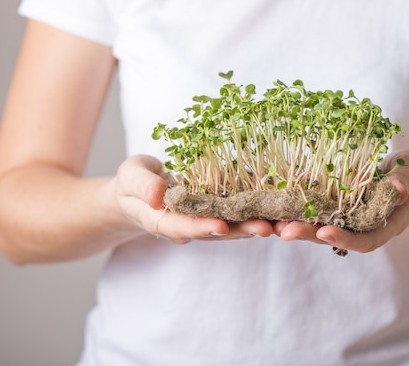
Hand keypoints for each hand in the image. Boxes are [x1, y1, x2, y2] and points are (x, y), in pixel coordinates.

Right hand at [115, 155, 273, 243]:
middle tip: (265, 229)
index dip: (202, 228)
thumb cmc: (133, 183)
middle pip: (215, 232)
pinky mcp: (216, 212)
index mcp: (163, 221)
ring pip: (231, 227)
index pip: (183, 228)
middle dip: (240, 231)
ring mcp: (203, 221)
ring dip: (254, 225)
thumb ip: (142, 185)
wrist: (141, 189)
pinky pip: (237, 214)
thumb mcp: (130, 177)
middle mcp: (188, 226)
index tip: (220, 226)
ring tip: (278, 223)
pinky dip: (255, 212)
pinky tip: (275, 209)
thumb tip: (157, 194)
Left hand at [274, 151, 408, 251]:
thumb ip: (406, 179)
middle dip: (309, 235)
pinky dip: (298, 212)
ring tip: (272, 224)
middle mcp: (363, 227)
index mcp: (386, 224)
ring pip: (321, 228)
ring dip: (297, 226)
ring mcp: (348, 220)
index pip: (366, 239)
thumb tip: (397, 188)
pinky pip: (317, 213)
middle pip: (336, 237)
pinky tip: (277, 207)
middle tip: (284, 231)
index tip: (325, 233)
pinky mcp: (336, 209)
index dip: (345, 239)